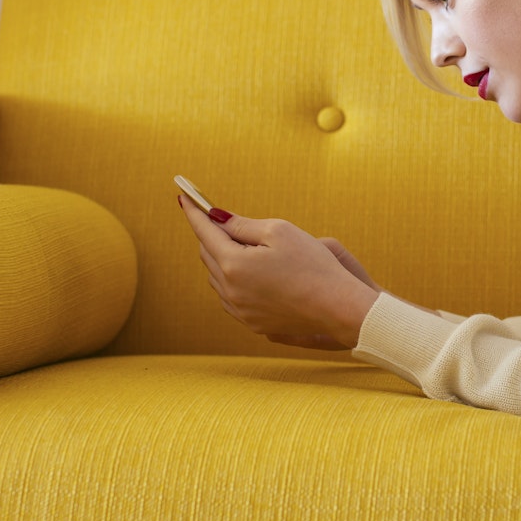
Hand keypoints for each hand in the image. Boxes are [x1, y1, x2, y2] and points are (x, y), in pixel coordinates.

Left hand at [180, 196, 378, 348]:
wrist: (336, 307)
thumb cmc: (312, 264)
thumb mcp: (278, 231)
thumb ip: (242, 224)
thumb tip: (216, 217)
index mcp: (233, 264)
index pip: (204, 232)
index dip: (194, 212)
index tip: (184, 197)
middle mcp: (229, 290)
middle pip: (207, 254)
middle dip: (211, 234)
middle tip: (221, 219)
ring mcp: (239, 310)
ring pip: (216, 277)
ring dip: (222, 258)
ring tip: (243, 246)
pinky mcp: (250, 322)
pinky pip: (229, 296)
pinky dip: (231, 280)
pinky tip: (248, 272)